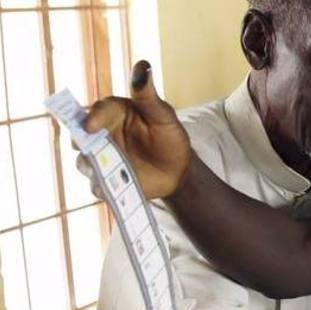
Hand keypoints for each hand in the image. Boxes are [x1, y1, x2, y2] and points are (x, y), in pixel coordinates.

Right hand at [81, 60, 190, 199]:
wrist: (178, 171)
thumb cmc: (170, 137)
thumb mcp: (163, 116)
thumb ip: (148, 96)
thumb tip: (142, 67)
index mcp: (113, 113)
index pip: (98, 111)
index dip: (93, 117)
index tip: (91, 125)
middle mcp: (101, 135)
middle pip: (80, 136)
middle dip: (80, 142)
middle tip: (83, 147)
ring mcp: (102, 158)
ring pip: (84, 162)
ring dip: (89, 167)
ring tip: (100, 172)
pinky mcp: (106, 179)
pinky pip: (96, 186)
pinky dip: (100, 189)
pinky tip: (108, 190)